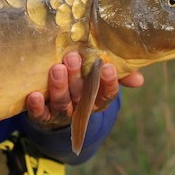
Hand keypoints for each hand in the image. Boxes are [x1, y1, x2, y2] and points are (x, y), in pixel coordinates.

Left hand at [26, 51, 143, 128]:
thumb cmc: (81, 83)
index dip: (108, 82)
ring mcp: (61, 113)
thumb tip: (139, 79)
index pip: (106, 94)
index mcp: (96, 99)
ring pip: (62, 103)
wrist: (54, 108)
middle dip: (77, 77)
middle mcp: (80, 108)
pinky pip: (40, 114)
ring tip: (56, 69)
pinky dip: (37, 106)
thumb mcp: (98, 77)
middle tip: (72, 58)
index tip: (107, 67)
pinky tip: (34, 95)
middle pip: (81, 95)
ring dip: (59, 87)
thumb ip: (117, 75)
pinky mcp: (43, 116)